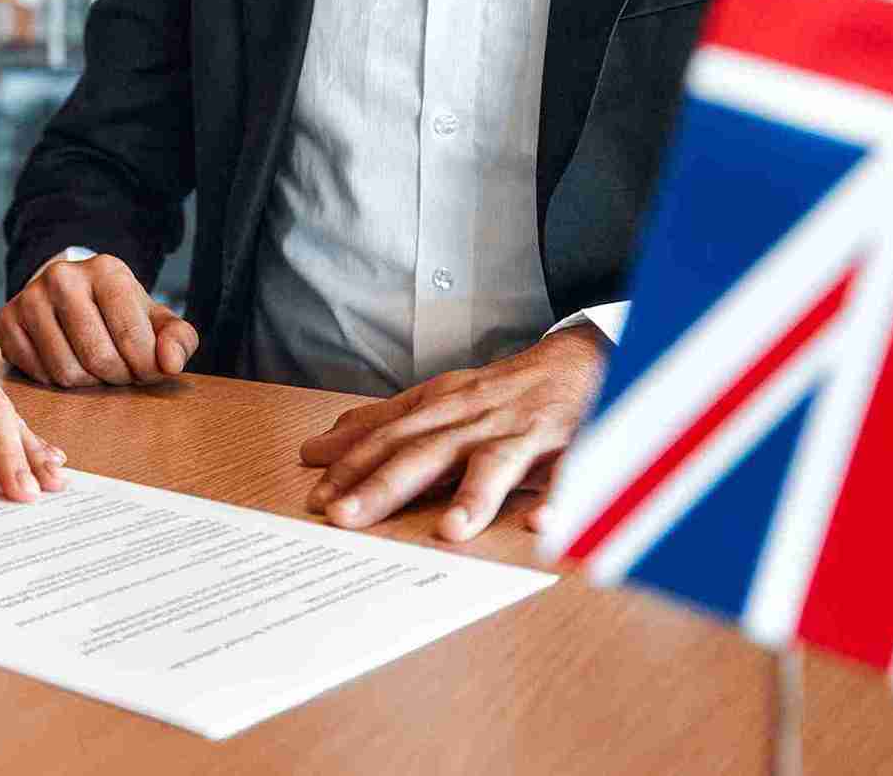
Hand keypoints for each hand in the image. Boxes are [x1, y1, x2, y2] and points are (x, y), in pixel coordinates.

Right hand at [0, 253, 197, 386]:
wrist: (71, 296)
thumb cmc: (120, 315)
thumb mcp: (157, 321)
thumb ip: (178, 340)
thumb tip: (170, 363)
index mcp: (107, 270)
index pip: (132, 338)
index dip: (146, 368)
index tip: (148, 369)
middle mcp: (63, 276)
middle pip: (98, 358)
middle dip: (117, 376)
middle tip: (120, 370)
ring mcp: (29, 297)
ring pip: (65, 371)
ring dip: (87, 382)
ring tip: (94, 366)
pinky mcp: (5, 320)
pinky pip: (37, 374)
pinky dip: (56, 380)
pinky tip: (66, 361)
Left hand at [299, 325, 610, 540]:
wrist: (575, 362)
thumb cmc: (498, 391)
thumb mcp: (435, 399)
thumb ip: (380, 425)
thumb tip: (319, 448)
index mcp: (441, 410)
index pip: (388, 439)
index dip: (350, 468)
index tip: (316, 500)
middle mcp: (475, 421)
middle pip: (426, 453)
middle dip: (385, 485)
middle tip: (344, 517)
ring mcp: (523, 434)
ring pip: (495, 463)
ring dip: (473, 495)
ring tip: (450, 530)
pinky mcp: (571, 447)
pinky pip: (568, 476)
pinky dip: (559, 499)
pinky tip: (543, 524)